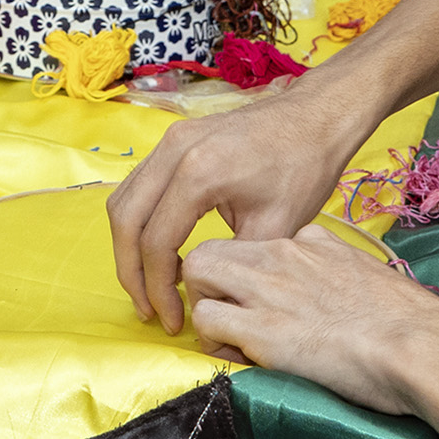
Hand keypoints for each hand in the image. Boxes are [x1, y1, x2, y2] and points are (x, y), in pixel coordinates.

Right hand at [107, 78, 382, 333]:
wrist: (315, 118)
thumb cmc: (303, 168)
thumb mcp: (275, 227)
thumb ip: (233, 265)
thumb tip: (205, 300)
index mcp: (198, 173)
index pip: (156, 243)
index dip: (158, 289)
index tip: (173, 320)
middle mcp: (174, 151)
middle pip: (125, 221)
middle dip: (131, 273)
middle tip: (148, 310)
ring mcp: (169, 141)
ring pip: (123, 202)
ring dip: (130, 247)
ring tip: (150, 286)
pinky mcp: (173, 140)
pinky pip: (138, 185)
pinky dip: (140, 222)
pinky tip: (162, 250)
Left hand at [184, 226, 438, 413]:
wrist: (420, 345)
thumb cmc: (409, 320)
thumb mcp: (369, 271)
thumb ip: (338, 264)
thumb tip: (332, 277)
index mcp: (311, 241)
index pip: (254, 243)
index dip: (244, 274)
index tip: (255, 302)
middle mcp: (282, 255)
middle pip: (211, 249)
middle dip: (205, 282)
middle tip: (223, 316)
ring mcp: (268, 288)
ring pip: (196, 274)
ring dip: (203, 307)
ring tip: (225, 339)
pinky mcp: (261, 328)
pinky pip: (206, 320)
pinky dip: (211, 340)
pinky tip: (235, 357)